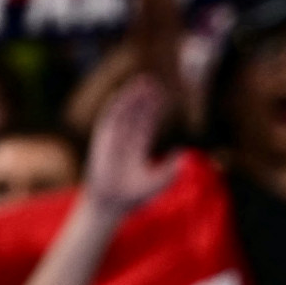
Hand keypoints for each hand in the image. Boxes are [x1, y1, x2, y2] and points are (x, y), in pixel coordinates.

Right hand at [82, 74, 178, 216]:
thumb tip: (183, 152)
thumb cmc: (134, 195)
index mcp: (139, 148)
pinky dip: (116, 106)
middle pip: (137, 114)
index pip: (148, 123)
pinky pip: (109, 118)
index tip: (163, 96)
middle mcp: (127, 140)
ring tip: (142, 82)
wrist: (111, 202)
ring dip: (133, 97)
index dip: (155, 109)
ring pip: (125, 112)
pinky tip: (125, 94)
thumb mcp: (158, 181)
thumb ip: (171, 168)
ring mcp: (114, 138)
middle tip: (155, 83)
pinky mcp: (103, 138)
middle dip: (146, 99)